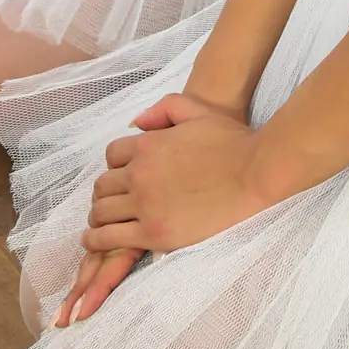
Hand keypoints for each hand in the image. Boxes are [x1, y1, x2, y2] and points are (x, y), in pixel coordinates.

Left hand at [54, 96, 264, 325]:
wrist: (254, 173)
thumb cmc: (232, 142)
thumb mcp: (197, 110)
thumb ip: (163, 108)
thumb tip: (135, 122)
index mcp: (147, 145)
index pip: (112, 155)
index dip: (116, 166)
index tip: (123, 177)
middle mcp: (140, 174)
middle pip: (102, 185)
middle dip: (104, 193)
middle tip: (111, 202)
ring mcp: (145, 205)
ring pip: (101, 211)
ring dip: (97, 216)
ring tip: (99, 224)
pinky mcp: (154, 232)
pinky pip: (109, 238)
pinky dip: (95, 239)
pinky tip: (94, 240)